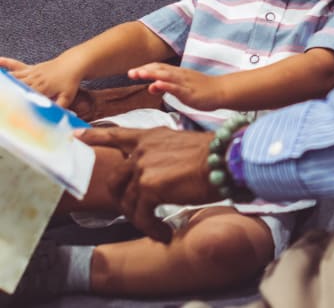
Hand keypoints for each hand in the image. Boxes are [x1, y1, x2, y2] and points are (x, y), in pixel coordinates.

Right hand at [0, 55, 81, 108]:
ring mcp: (32, 72)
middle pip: (15, 87)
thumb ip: (60, 108)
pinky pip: (16, 67)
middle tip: (1, 97)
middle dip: (6, 92)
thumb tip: (55, 119)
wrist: (73, 63)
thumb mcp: (67, 97)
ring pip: (14, 77)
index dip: (15, 102)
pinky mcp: (32, 68)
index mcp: (41, 88)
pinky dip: (6, 65)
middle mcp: (34, 80)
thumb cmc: (71, 81)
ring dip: (4, 81)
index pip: (24, 97)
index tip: (8, 108)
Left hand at [78, 126, 217, 239]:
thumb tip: (156, 174)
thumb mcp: (179, 145)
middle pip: (116, 179)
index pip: (115, 134)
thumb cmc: (211, 154)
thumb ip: (161, 154)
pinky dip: (151, 228)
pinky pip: (142, 215)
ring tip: (156, 226)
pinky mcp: (149, 186)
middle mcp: (142, 149)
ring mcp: (143, 166)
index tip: (74, 135)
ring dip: (140, 218)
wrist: (224, 158)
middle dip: (121, 199)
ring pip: (127, 201)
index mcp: (150, 136)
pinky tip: (164, 233)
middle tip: (133, 212)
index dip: (93, 135)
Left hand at [128, 63, 224, 109]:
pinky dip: (166, 85)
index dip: (145, 69)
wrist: (221, 91)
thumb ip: (165, 86)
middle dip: (144, 70)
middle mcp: (179, 75)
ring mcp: (185, 82)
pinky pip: (176, 87)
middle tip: (130, 73)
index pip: (158, 68)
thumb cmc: (201, 90)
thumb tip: (151, 87)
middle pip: (160, 70)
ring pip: (166, 76)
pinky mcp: (190, 92)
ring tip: (140, 74)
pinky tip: (157, 85)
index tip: (132, 72)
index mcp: (177, 73)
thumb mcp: (180, 88)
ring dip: (152, 74)